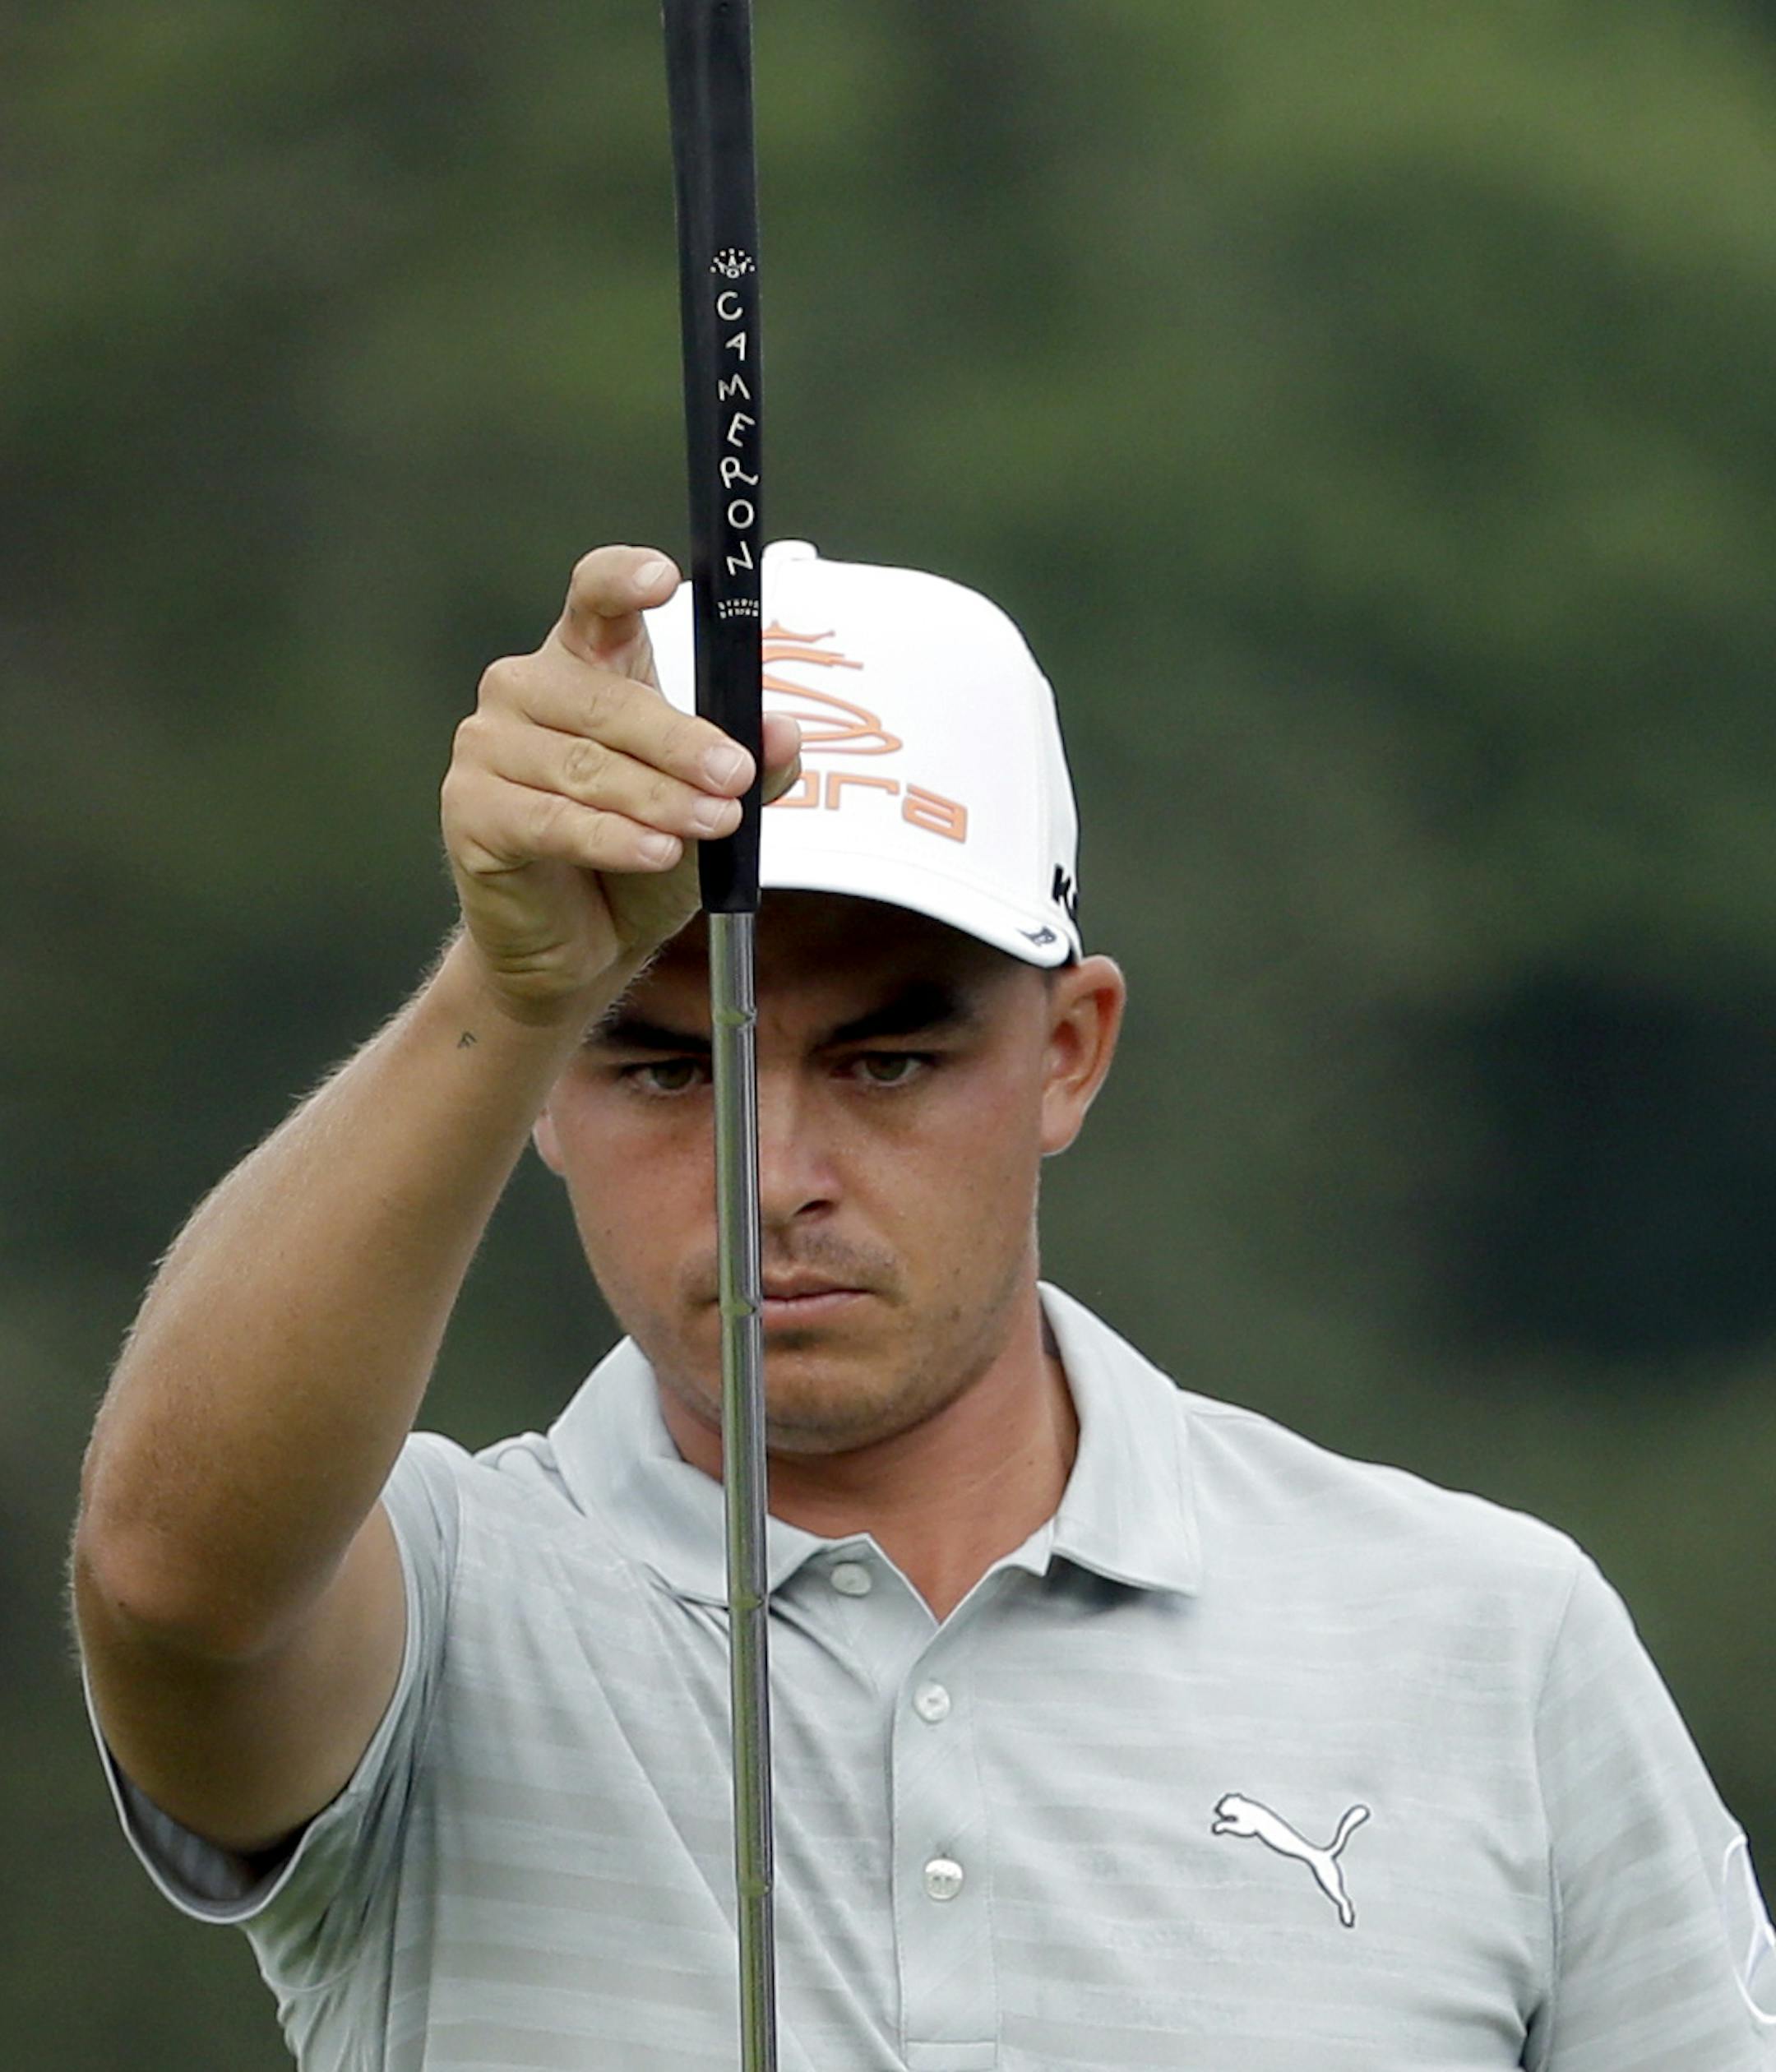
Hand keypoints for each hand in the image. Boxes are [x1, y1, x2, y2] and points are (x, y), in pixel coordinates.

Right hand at [441, 546, 800, 1015]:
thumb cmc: (639, 855)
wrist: (583, 942)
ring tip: (711, 824)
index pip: (595, 598)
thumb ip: (752, 768)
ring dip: (658, 799)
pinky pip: (550, 820)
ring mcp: (487, 746)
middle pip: (605, 700)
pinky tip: (656, 852)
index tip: (664, 579)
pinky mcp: (471, 810)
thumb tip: (783, 733)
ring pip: (585, 767)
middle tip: (735, 776)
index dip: (622, 580)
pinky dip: (611, 839)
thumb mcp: (710, 805)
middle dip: (681, 743)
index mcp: (584, 660)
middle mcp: (526, 689)